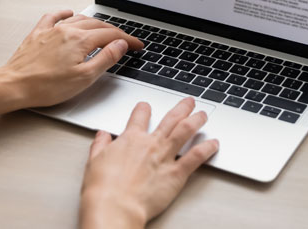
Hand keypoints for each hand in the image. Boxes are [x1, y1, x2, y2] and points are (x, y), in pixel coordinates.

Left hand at [0, 10, 142, 136]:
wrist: (14, 85)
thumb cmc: (45, 86)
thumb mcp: (84, 78)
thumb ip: (105, 59)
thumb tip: (120, 45)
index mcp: (80, 40)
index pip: (111, 35)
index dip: (128, 40)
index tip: (137, 45)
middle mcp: (67, 30)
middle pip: (98, 25)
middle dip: (115, 32)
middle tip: (125, 41)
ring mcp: (51, 30)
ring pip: (79, 19)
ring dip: (96, 23)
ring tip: (105, 29)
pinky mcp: (38, 34)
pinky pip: (54, 17)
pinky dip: (65, 13)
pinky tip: (69, 13)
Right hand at [79, 98, 219, 228]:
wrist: (114, 206)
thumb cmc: (103, 188)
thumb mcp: (94, 161)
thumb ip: (100, 146)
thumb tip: (101, 135)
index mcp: (130, 139)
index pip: (140, 116)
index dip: (144, 109)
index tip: (146, 106)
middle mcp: (150, 144)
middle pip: (170, 118)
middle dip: (182, 108)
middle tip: (189, 102)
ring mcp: (165, 157)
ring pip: (186, 131)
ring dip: (197, 120)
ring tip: (204, 115)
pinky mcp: (176, 173)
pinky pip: (196, 157)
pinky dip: (207, 148)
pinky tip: (214, 144)